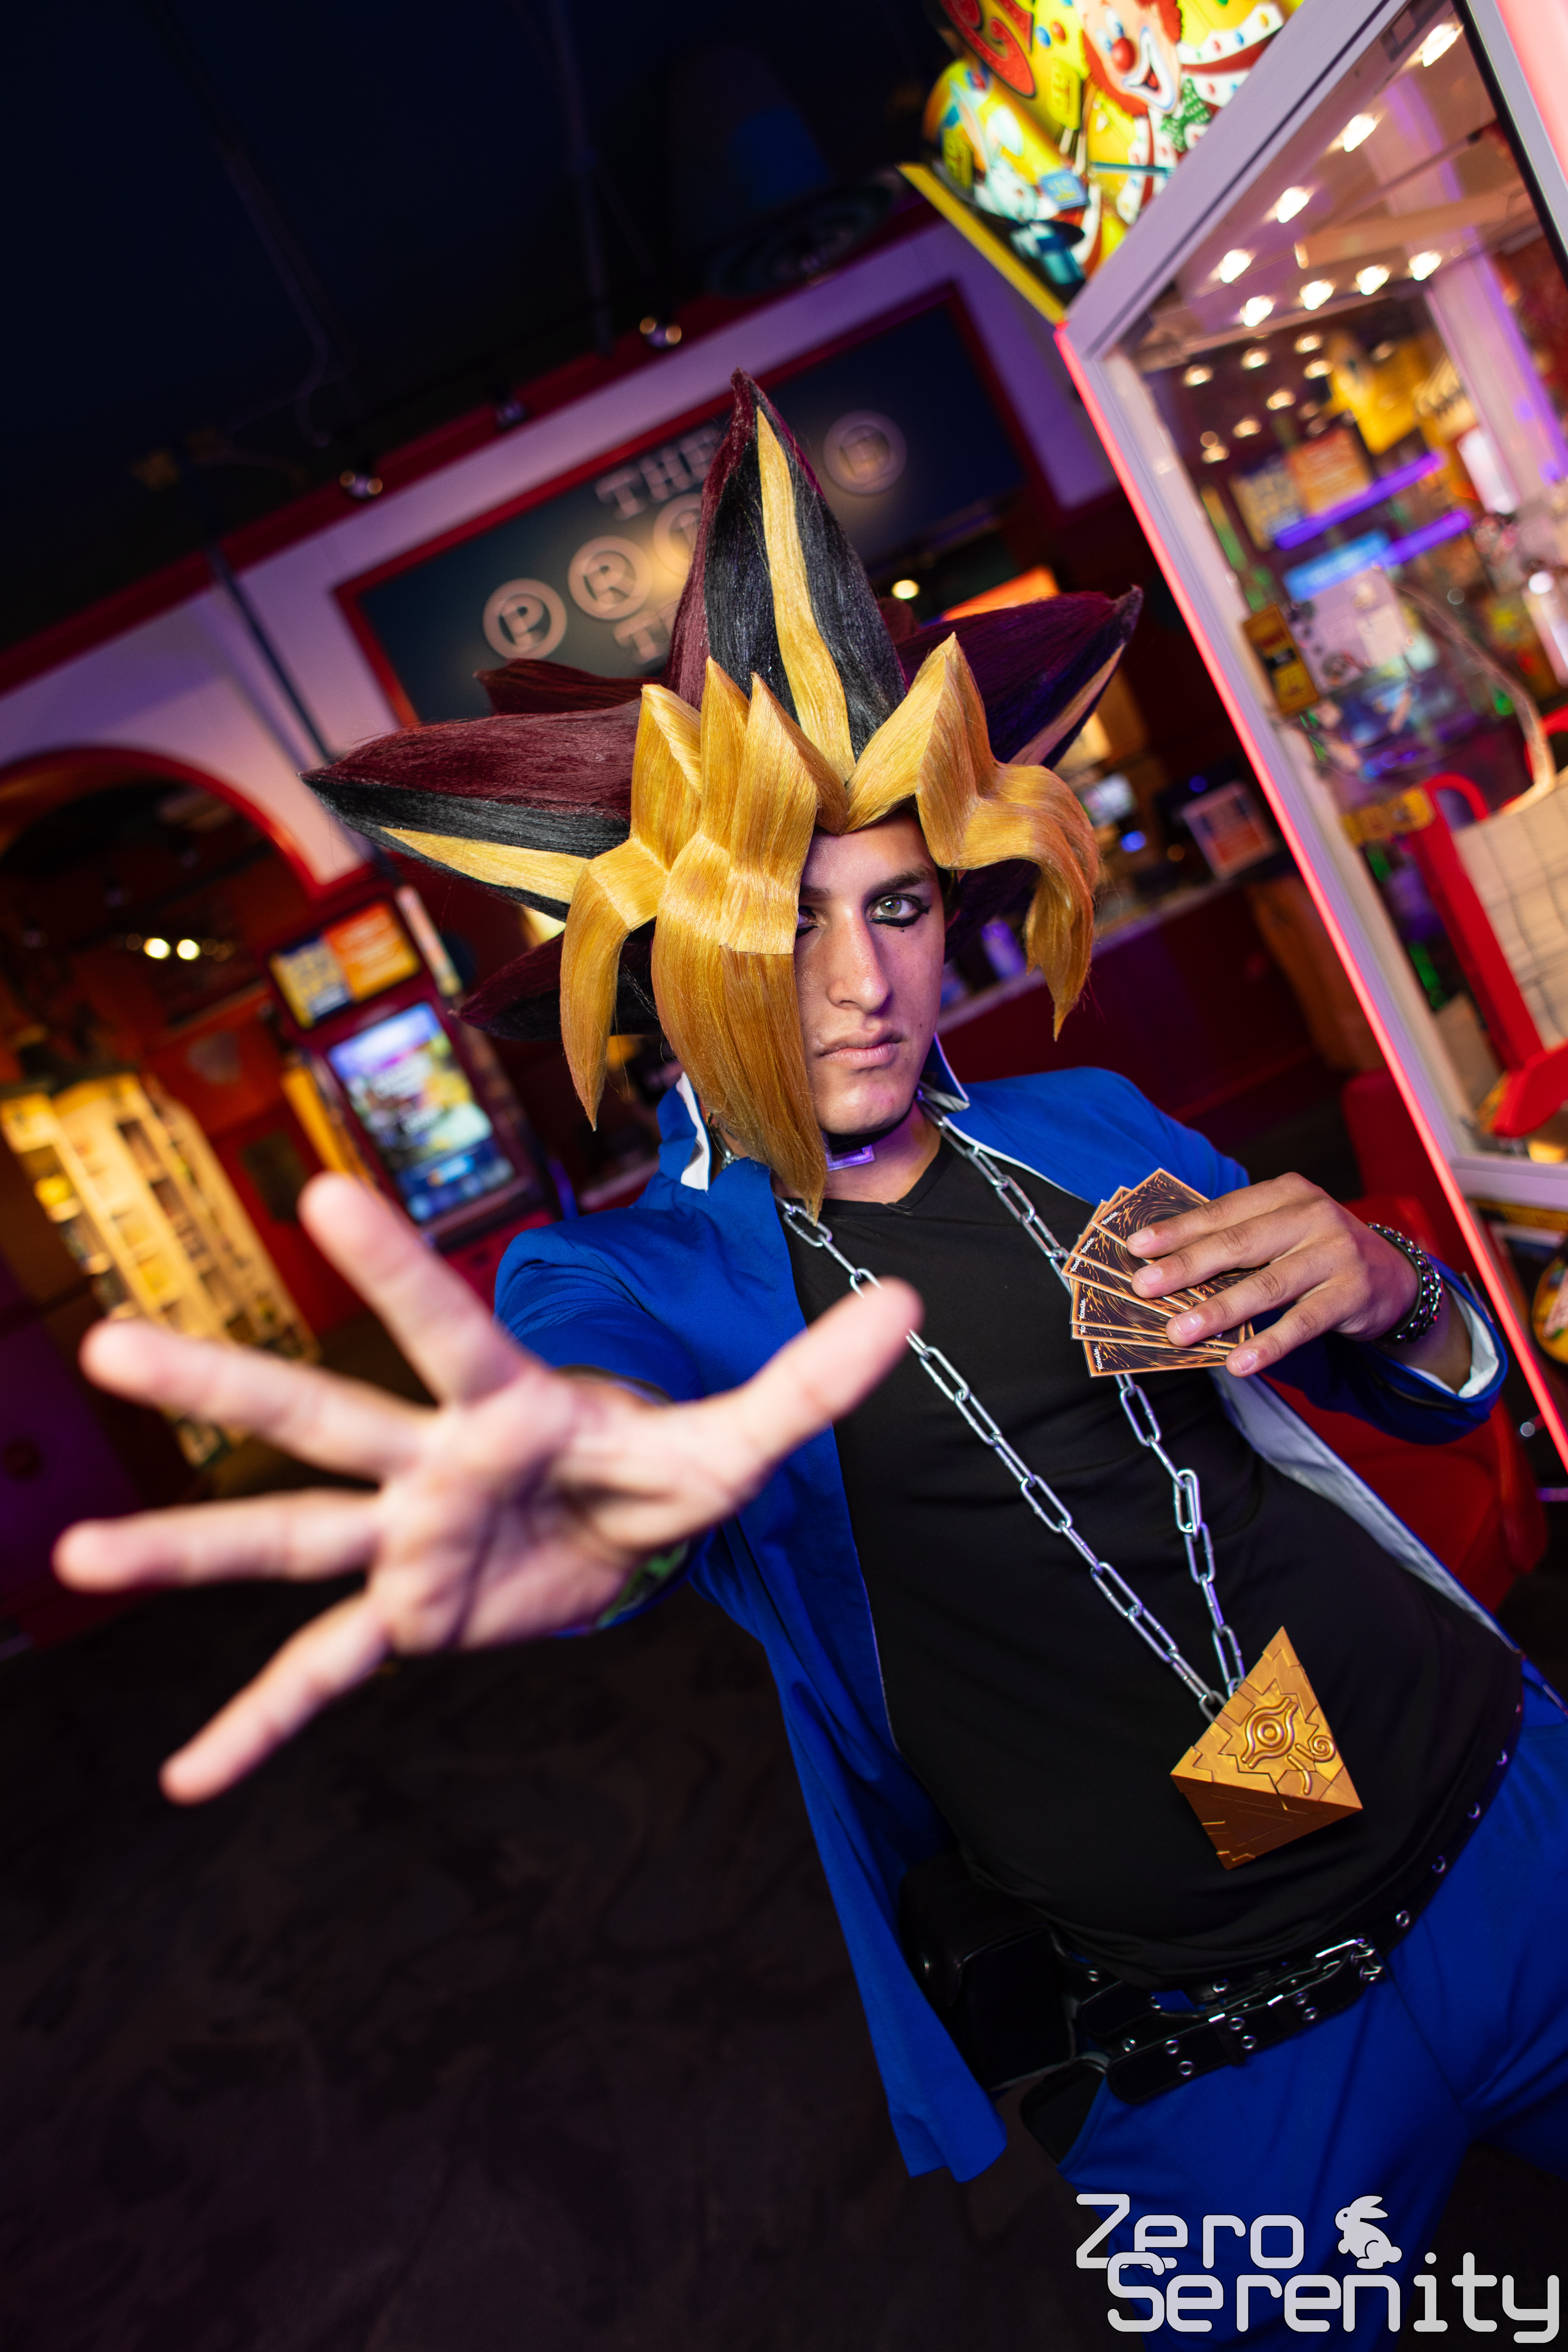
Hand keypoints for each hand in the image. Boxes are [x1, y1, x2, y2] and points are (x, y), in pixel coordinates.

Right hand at [56, 1175, 915, 1803]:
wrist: (627, 1537)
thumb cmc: (664, 1468)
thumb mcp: (743, 1436)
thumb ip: (815, 1378)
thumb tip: (911, 1302)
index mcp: (509, 1407)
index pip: (446, 1331)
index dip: (394, 1266)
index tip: (317, 1195)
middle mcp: (435, 1465)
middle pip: (324, 1419)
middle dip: (225, 1382)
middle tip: (108, 1342)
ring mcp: (408, 1546)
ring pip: (287, 1536)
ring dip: (185, 1547)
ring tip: (76, 1559)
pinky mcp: (410, 1621)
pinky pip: (322, 1676)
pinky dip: (260, 1726)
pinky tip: (187, 1780)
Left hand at [1123, 1173, 1467, 1384]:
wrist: (1393, 1277)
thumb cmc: (1316, 1251)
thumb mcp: (1281, 1231)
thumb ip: (1236, 1240)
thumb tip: (1166, 1266)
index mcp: (1285, 1193)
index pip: (1223, 1211)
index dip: (1178, 1229)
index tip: (1136, 1247)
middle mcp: (1312, 1216)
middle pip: (1239, 1244)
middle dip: (1187, 1267)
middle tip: (1144, 1287)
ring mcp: (1335, 1253)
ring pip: (1268, 1285)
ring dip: (1219, 1311)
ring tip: (1179, 1332)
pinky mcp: (1352, 1293)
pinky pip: (1303, 1323)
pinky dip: (1269, 1345)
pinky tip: (1239, 1363)